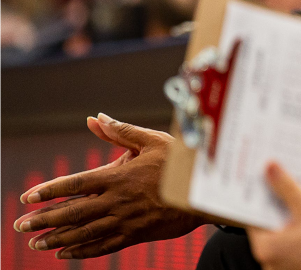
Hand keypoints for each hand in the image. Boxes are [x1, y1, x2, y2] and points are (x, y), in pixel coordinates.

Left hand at [14, 113, 205, 258]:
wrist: (206, 194)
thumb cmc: (180, 163)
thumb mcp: (153, 141)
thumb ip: (120, 132)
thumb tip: (95, 119)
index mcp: (118, 175)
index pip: (75, 184)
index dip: (49, 191)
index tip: (28, 197)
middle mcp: (117, 200)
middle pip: (72, 212)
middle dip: (43, 219)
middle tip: (21, 226)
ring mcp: (125, 220)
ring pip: (84, 232)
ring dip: (56, 238)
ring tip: (36, 243)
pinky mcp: (136, 234)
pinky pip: (104, 246)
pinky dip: (83, 251)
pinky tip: (66, 254)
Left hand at [247, 162, 300, 269]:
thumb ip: (287, 189)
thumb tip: (270, 170)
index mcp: (266, 247)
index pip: (253, 215)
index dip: (260, 195)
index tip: (265, 178)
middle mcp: (270, 259)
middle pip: (268, 222)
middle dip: (278, 203)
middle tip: (288, 184)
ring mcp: (283, 264)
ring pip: (282, 231)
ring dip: (290, 215)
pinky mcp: (297, 265)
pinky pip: (292, 241)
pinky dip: (298, 228)